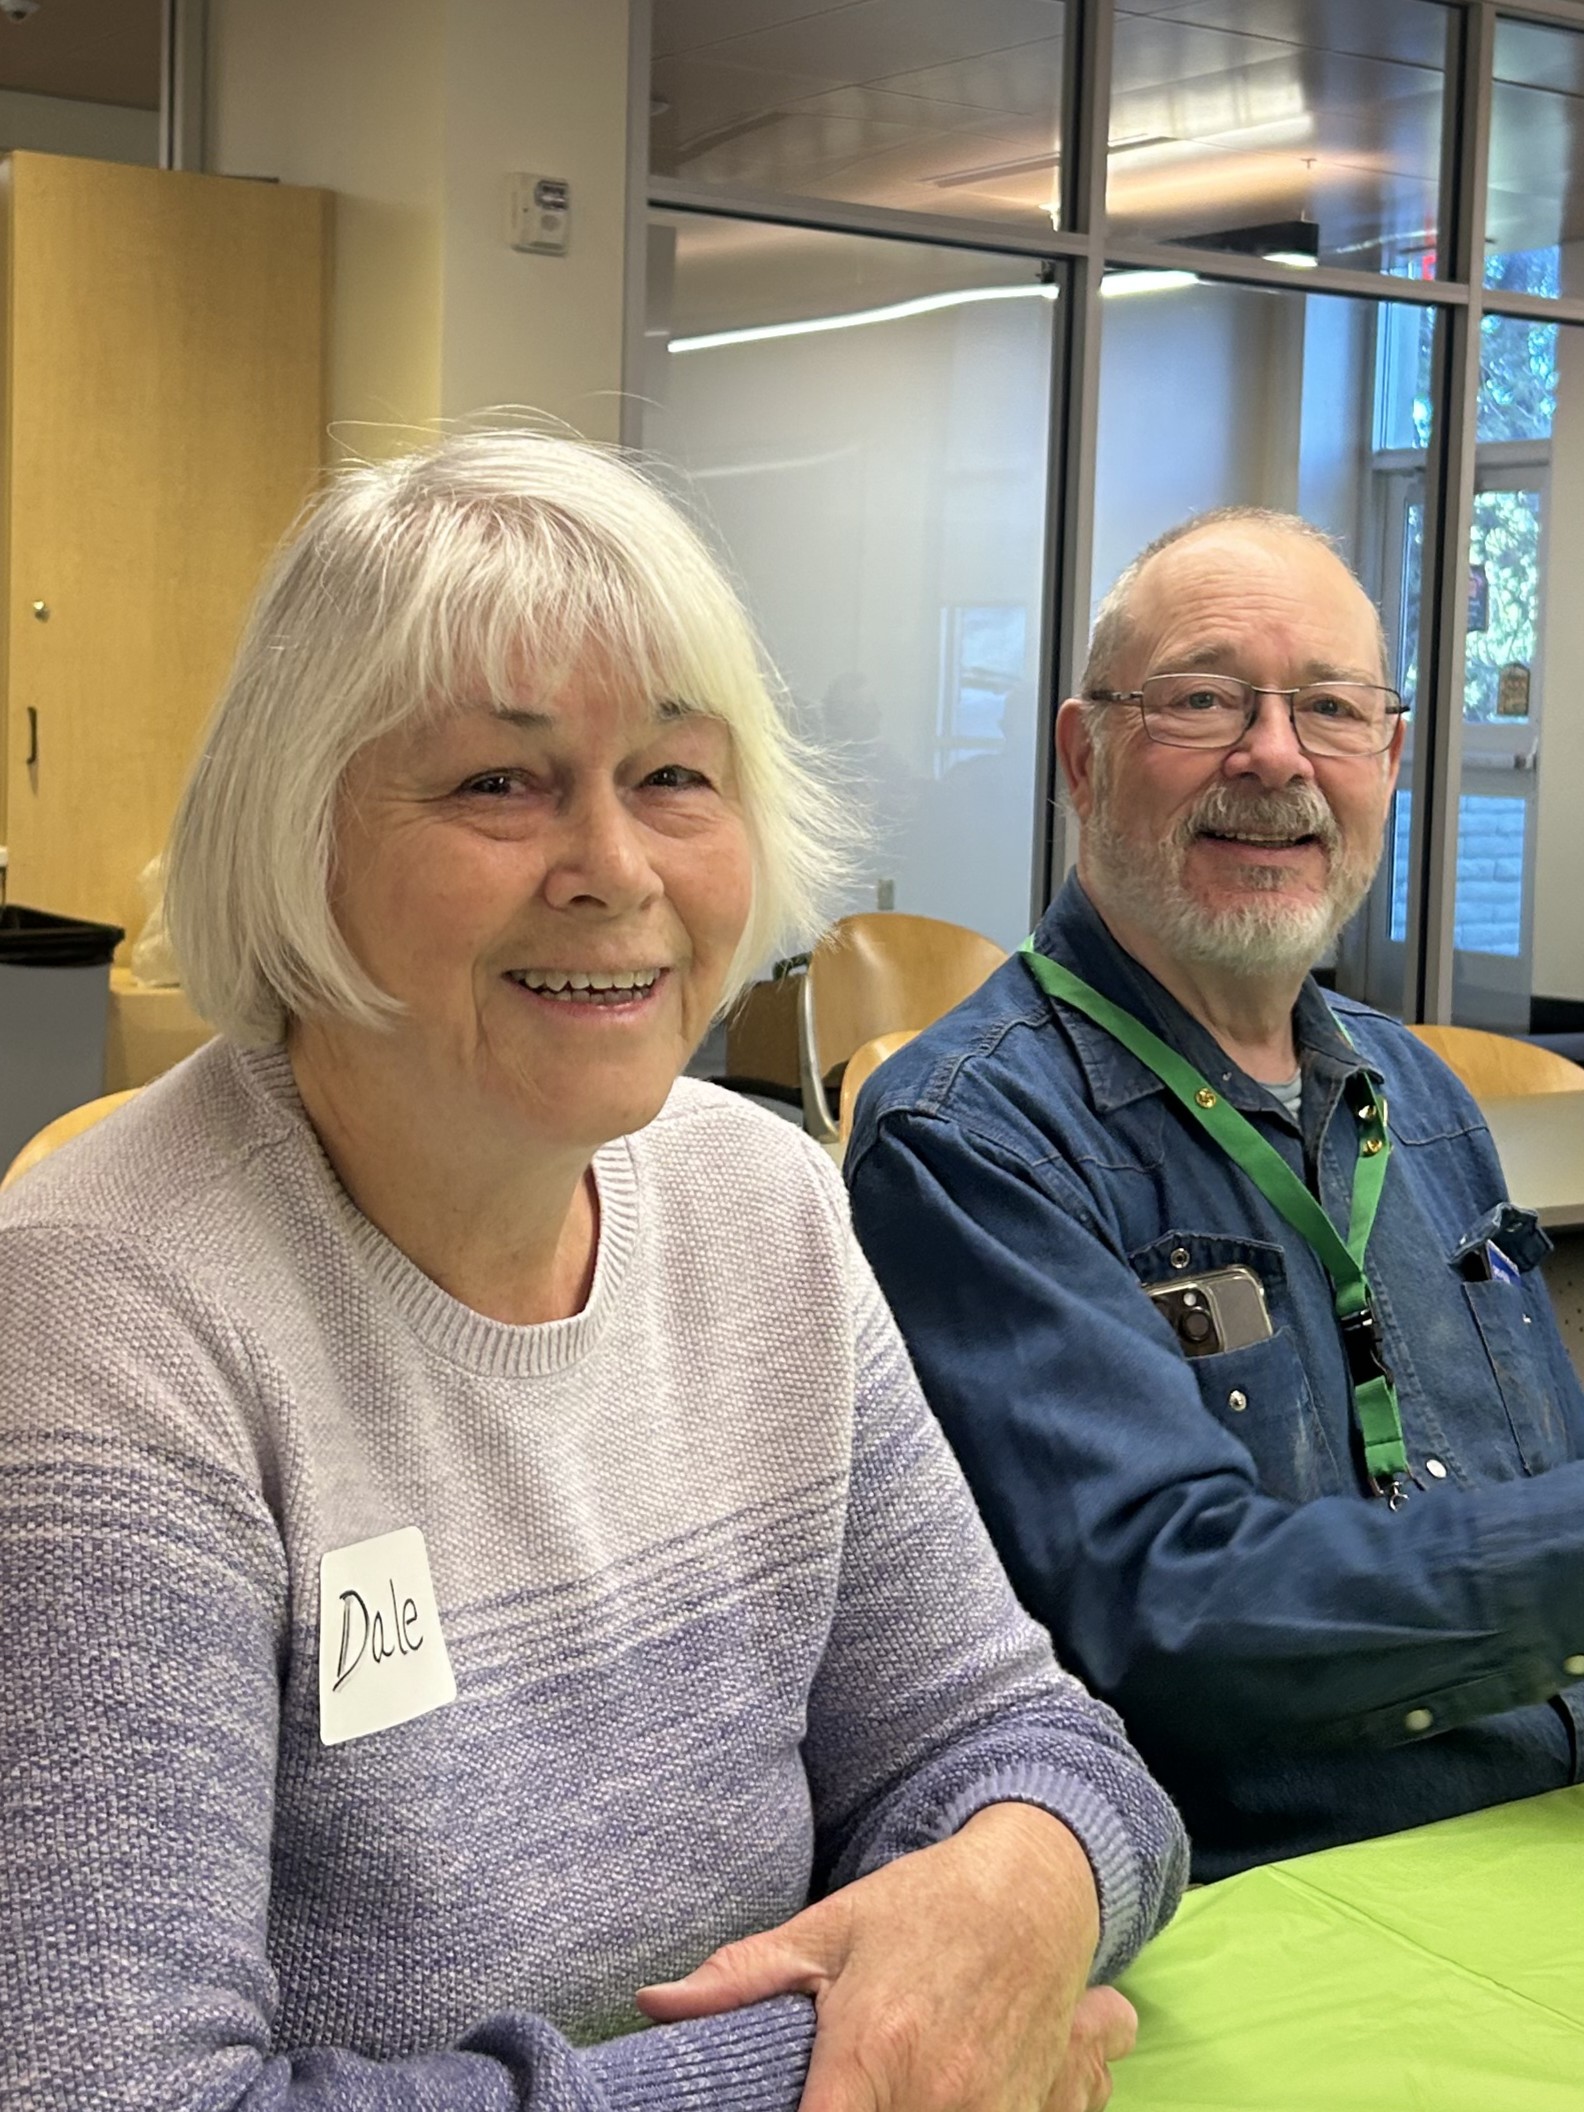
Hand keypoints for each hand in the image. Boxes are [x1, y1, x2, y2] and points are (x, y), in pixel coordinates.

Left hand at [636, 1803, 1136, 2111]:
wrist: (1037, 1894)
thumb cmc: (923, 1907)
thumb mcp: (829, 1929)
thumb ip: (743, 1978)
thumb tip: (655, 2004)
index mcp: (873, 2051)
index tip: (770, 2106)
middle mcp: (938, 2097)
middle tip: (829, 2088)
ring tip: (886, 2084)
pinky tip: (933, 2092)